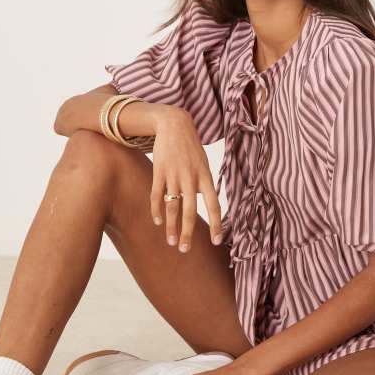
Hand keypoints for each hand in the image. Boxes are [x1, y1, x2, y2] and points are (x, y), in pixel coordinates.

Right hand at [149, 106, 223, 251]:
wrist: (175, 124)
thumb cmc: (191, 147)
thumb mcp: (203, 163)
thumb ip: (204, 184)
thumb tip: (206, 204)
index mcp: (205, 177)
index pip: (214, 204)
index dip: (216, 223)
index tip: (217, 241)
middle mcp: (191, 178)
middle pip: (190, 211)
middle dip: (188, 232)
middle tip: (185, 250)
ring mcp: (174, 175)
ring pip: (172, 207)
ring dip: (171, 227)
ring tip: (171, 242)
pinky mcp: (159, 172)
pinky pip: (157, 195)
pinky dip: (156, 210)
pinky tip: (157, 222)